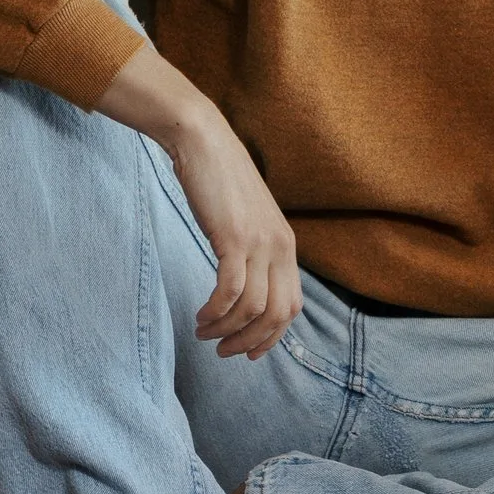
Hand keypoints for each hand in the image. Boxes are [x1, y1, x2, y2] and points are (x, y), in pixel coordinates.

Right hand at [167, 109, 303, 359]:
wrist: (204, 141)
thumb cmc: (220, 180)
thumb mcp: (248, 219)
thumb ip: (254, 249)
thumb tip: (246, 285)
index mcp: (286, 245)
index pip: (292, 306)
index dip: (272, 337)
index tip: (248, 352)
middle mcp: (280, 246)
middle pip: (278, 314)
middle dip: (251, 341)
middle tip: (224, 351)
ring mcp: (259, 242)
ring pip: (252, 307)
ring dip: (227, 329)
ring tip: (204, 332)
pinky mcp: (234, 237)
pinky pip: (230, 290)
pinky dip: (216, 311)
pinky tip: (201, 315)